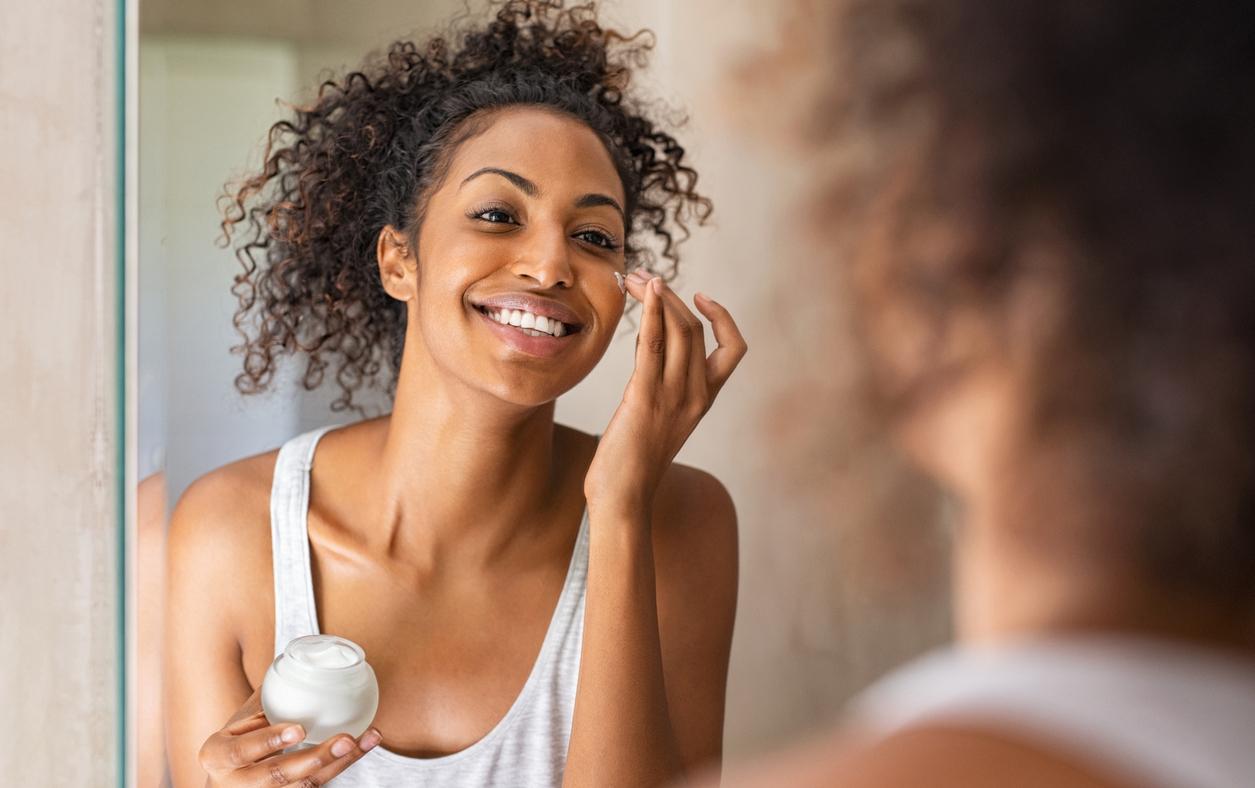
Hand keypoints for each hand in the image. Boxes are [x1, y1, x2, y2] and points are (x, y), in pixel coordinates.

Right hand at [199, 686, 380, 786]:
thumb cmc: (236, 742)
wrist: (225, 782)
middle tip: (345, 739)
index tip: (298, 729)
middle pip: (279, 775)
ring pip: (304, 785)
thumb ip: (264, 701)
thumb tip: (297, 656)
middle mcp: (237, 783)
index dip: (270, 741)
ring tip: (365, 740)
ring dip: (339, 763)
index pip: (243, 750)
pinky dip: (341, 766)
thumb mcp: (237, 723)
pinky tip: (362, 747)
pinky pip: (315, 786)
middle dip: (315, 758)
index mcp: (218, 756)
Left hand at [584, 270, 746, 517]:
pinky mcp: (645, 398)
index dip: (722, 317)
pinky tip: (642, 293)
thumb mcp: (659, 420)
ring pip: (678, 330)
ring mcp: (674, 396)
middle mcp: (696, 395)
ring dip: (657, 296)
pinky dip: (650, 312)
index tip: (698, 296)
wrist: (623, 498)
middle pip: (696, 328)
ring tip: (635, 277)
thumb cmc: (632, 464)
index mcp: (705, 400)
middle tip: (643, 276)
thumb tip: (649, 356)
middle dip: (671, 295)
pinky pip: (652, 345)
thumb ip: (662, 389)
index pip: (734, 349)